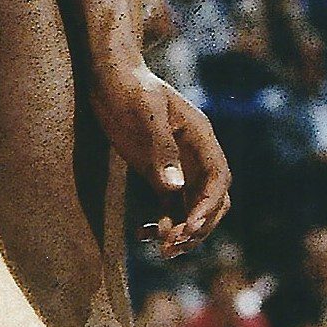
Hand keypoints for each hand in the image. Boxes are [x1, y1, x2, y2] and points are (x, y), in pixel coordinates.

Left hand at [92, 50, 229, 255]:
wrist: (109, 77)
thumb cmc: (129, 88)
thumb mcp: (145, 113)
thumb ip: (160, 149)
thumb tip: (175, 188)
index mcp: (200, 137)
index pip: (218, 178)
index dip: (207, 206)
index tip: (187, 226)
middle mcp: (195, 155)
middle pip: (213, 200)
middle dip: (198, 225)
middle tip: (172, 244)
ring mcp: (179, 166)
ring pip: (192, 209)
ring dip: (182, 232)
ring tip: (162, 249)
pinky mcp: (160, 174)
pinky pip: (170, 208)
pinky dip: (162, 225)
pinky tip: (141, 234)